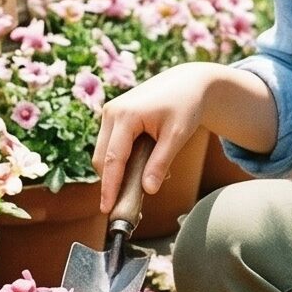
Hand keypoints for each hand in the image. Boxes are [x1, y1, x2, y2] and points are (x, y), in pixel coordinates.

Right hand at [93, 64, 214, 214]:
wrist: (188, 82)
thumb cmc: (185, 106)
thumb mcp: (177, 135)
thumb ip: (160, 163)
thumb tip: (147, 190)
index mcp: (125, 115)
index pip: (113, 159)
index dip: (110, 187)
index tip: (107, 209)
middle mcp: (112, 112)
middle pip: (103, 159)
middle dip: (113, 182)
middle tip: (131, 204)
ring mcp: (110, 113)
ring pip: (105, 153)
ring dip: (119, 171)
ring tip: (146, 179)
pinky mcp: (114, 116)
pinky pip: (111, 145)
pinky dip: (122, 160)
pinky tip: (143, 165)